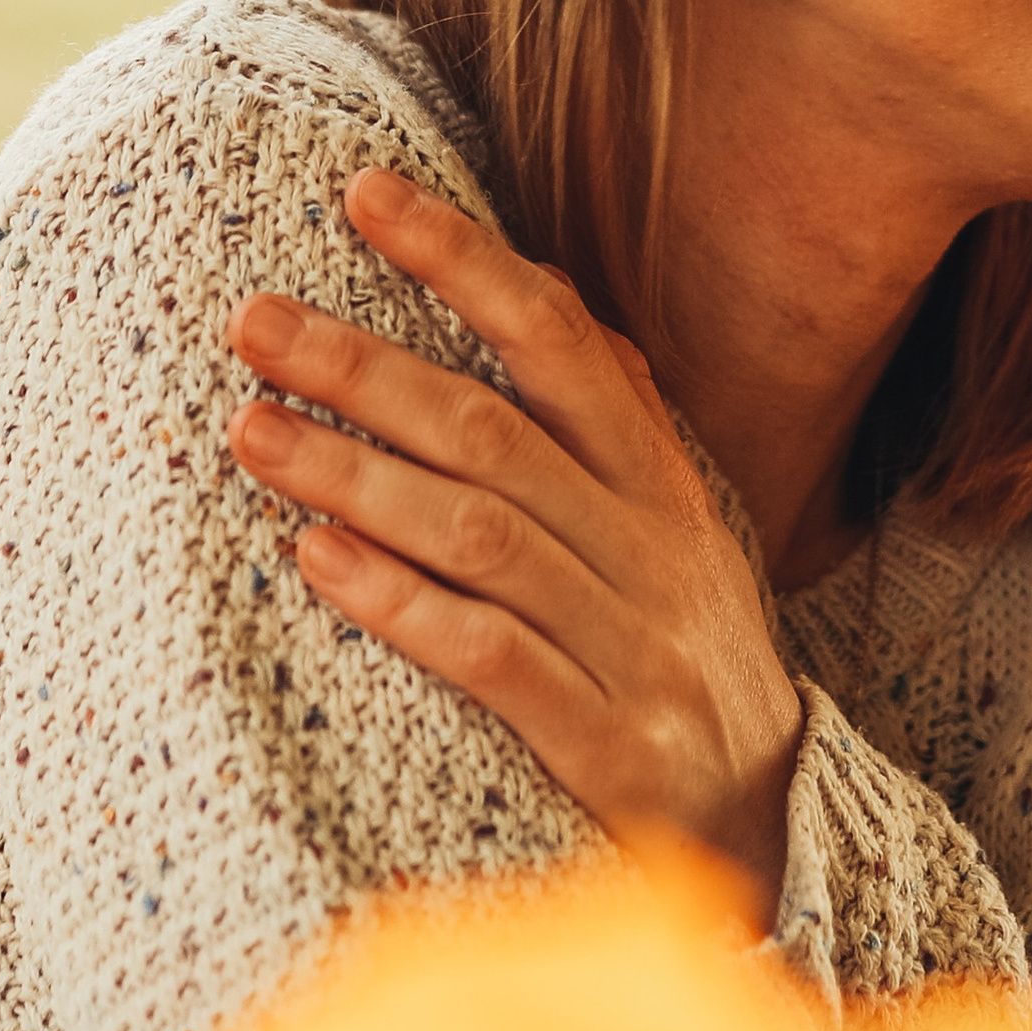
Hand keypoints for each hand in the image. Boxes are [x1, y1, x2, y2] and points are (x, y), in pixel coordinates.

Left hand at [226, 169, 802, 921]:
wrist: (779, 835)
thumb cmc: (687, 665)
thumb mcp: (680, 536)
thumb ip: (622, 432)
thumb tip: (569, 310)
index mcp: (662, 483)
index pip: (560, 340)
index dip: (464, 261)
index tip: (365, 195)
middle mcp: (651, 546)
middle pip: (494, 428)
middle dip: (366, 363)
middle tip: (254, 320)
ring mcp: (633, 643)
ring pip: (480, 533)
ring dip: (355, 475)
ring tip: (252, 431)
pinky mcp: (609, 743)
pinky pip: (490, 656)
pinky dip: (401, 602)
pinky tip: (319, 562)